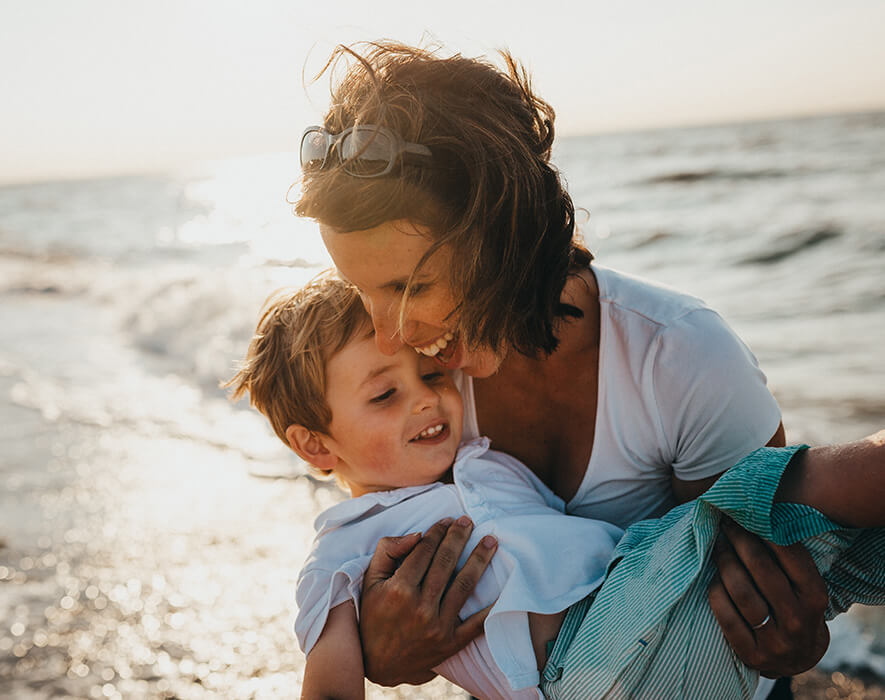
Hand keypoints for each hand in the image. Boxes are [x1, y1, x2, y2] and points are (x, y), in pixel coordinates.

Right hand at [359, 516, 496, 686]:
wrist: (378, 663)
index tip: (447, 520)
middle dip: (459, 537)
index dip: (437, 532)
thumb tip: (417, 534)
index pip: (424, 551)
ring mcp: (437, 626)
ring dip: (479, 559)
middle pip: (446, 563)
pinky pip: (477, 623)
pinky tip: (503, 587)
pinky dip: (491, 606)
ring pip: (464, 585)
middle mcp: (420, 607)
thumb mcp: (370, 581)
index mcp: (399, 589)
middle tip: (469, 521)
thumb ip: (388, 551)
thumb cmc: (373, 616)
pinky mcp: (451, 643)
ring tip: (491, 541)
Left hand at [708, 517, 829, 677]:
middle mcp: (798, 620)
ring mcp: (775, 641)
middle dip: (740, 541)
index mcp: (815, 598)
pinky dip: (716, 592)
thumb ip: (787, 559)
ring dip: (725, 563)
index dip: (765, 531)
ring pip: (741, 592)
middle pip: (762, 570)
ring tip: (718, 547)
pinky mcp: (752, 654)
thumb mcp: (804, 586)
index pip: (791, 556)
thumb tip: (756, 516)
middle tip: (726, 525)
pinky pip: (726, 616)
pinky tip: (714, 578)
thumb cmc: (796, 607)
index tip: (746, 515)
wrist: (797, 658)